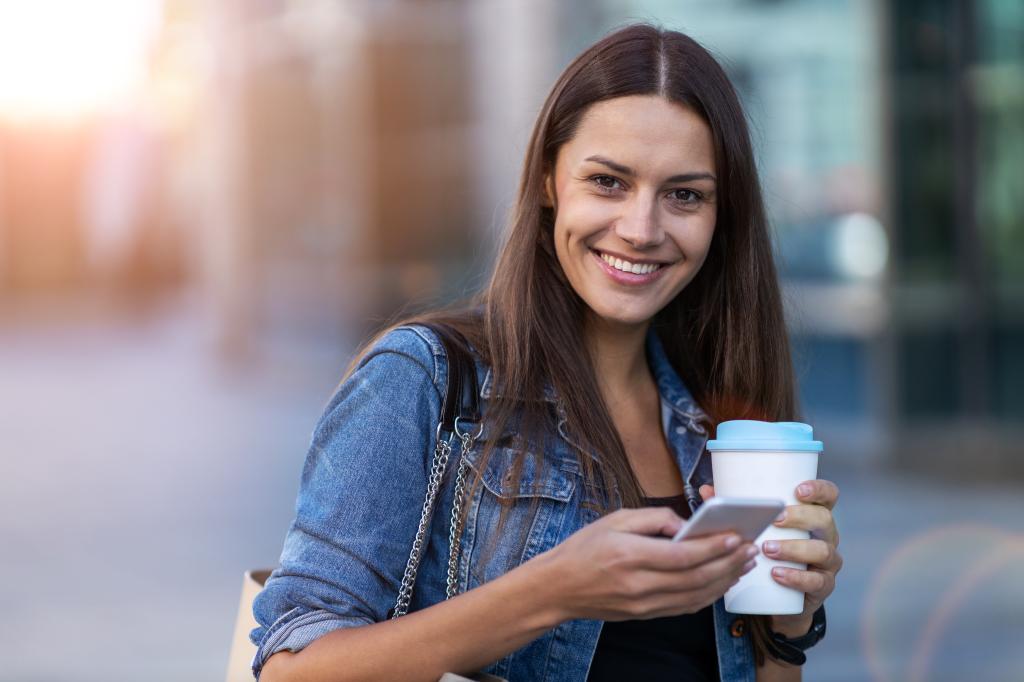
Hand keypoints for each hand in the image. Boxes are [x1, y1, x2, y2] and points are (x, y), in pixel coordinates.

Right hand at [540, 506, 759, 621]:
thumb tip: (686, 525)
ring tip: (744, 564)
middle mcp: (639, 585)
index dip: (714, 548)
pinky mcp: (645, 615)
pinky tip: (721, 582)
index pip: (683, 555)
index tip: (736, 536)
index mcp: (630, 556)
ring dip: (725, 581)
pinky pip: (685, 608)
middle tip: (749, 549)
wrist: (558, 588)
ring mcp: (644, 605)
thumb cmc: (583, 549)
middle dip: (728, 563)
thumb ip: (653, 519)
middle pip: (696, 578)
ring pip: (696, 596)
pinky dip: (708, 595)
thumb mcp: (614, 519)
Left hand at [699, 481, 841, 635]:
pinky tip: (777, 575)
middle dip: (801, 517)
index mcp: (813, 514)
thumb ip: (736, 509)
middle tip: (775, 519)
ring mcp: (827, 561)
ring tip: (768, 549)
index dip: (818, 489)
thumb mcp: (758, 527)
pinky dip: (797, 577)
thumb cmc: (771, 550)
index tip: (798, 490)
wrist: (782, 597)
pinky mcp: (823, 586)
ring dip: (794, 548)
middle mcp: (826, 536)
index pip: (828, 495)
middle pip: (824, 519)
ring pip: (822, 551)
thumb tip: (707, 490)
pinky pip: (816, 581)